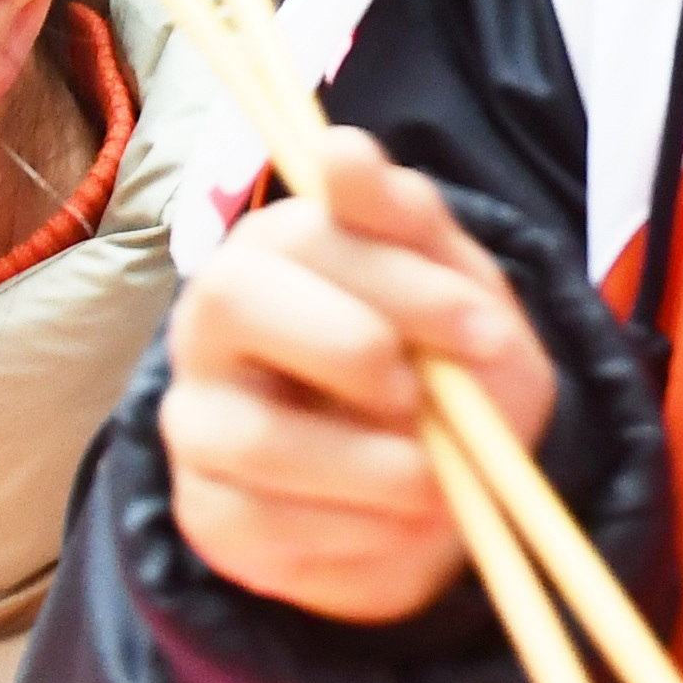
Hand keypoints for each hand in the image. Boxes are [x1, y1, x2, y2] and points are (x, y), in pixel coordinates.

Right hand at [159, 130, 560, 624]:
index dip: (399, 278)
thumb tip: (338, 148)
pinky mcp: (205, 511)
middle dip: (352, 349)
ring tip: (433, 481)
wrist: (453, 485)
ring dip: (372, 468)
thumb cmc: (445, 362)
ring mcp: (196, 416)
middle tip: (427, 398)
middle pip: (234, 298)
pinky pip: (265, 526)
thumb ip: (406, 215)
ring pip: (255, 434)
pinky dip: (358, 533)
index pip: (304, 228)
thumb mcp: (456, 283)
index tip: (486, 329)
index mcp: (276, 245)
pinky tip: (397, 522)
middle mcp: (212, 319)